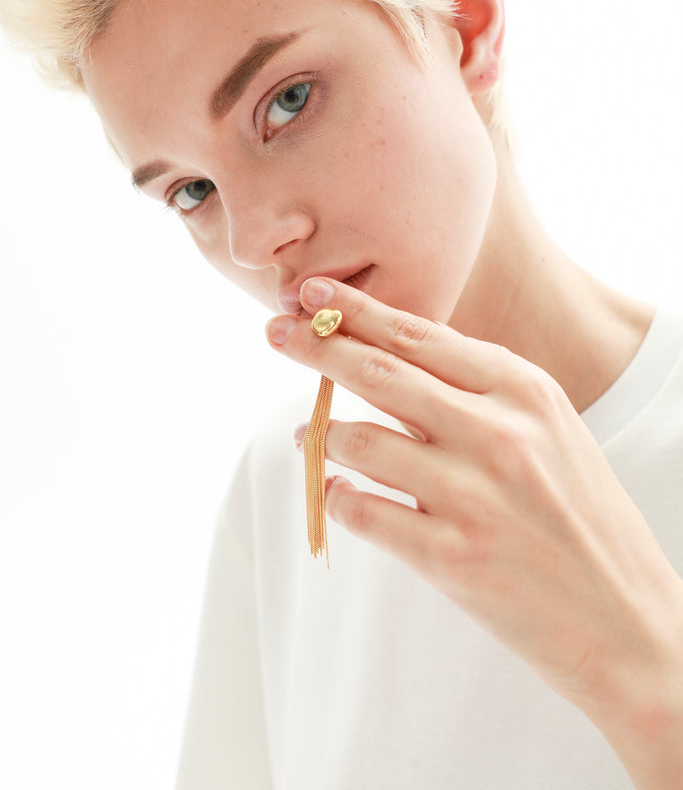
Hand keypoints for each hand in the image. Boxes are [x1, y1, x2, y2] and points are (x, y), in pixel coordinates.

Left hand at [266, 278, 682, 780]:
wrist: (626, 619)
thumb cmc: (583, 516)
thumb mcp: (550, 430)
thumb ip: (480, 391)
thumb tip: (393, 355)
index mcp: (524, 392)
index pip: (420, 335)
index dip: (356, 311)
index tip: (313, 294)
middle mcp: (496, 433)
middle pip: (379, 373)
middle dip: (317, 347)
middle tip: (276, 333)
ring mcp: (471, 496)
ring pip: (359, 440)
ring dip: (318, 432)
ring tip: (305, 433)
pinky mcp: (449, 557)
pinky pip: (361, 509)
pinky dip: (335, 494)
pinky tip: (330, 487)